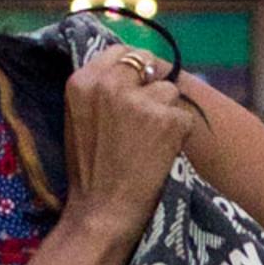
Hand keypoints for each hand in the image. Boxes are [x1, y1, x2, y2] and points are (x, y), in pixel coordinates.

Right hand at [61, 46, 201, 239]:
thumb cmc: (89, 171)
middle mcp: (110, 84)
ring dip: (165, 112)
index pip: (119, 52)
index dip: (132, 69)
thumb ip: (100, 89)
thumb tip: (132, 67)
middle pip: (147, 62)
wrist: (101, 212)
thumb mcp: (78, 118)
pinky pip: (184, 116)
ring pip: (168, 91)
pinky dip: (179, 135)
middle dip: (151, 84)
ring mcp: (140, 101)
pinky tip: (160, 154)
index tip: (135, 88)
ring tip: (148, 143)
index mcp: (82, 81)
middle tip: (146, 117)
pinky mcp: (168, 120)